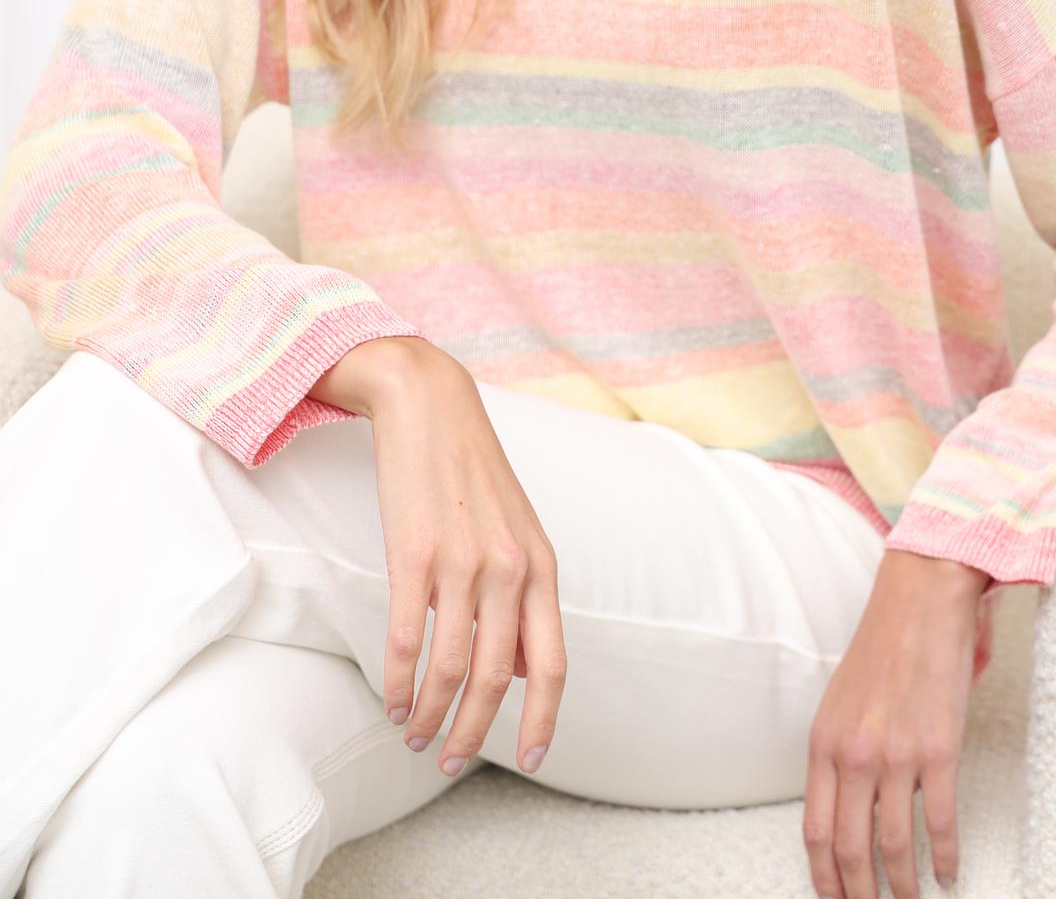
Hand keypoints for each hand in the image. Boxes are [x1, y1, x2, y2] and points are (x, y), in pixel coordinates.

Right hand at [311, 336, 567, 775]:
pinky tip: (392, 700)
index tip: (530, 760)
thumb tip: (526, 669)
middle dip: (474, 732)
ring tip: (414, 734)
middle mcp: (509, 569)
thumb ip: (526, 596)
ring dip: (431, 713)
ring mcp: (461, 563)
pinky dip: (398, 680)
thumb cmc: (471, 470)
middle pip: (499, 678)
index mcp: (541, 566)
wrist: (429, 404)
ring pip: (451, 667)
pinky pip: (404, 638)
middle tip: (449, 761)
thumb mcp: (517, 529)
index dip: (543, 721)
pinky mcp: (412, 554)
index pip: (553, 663)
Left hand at [802, 549, 985, 897]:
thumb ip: (838, 752)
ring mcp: (896, 755)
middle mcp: (853, 754)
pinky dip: (945, 857)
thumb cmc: (883, 645)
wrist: (920, 600)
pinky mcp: (938, 750)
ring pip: (894, 846)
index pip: (814, 831)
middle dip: (859, 894)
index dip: (824, 877)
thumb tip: (848, 805)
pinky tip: (949, 874)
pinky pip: (941, 822)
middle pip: (850, 849)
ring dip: (903, 887)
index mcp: (823, 743)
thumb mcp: (841, 700)